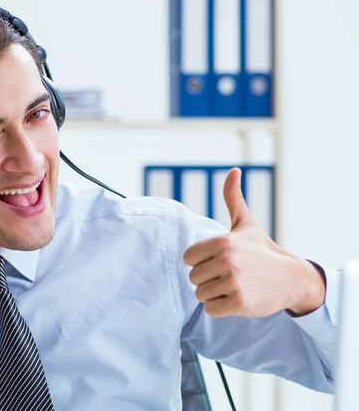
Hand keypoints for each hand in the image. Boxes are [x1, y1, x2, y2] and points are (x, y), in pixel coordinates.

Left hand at [183, 168, 324, 317]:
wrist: (292, 277)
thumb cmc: (262, 250)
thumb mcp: (245, 224)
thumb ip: (233, 198)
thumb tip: (234, 171)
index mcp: (222, 241)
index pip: (188, 258)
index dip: (200, 261)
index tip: (217, 260)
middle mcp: (227, 261)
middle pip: (193, 278)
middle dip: (207, 279)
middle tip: (228, 275)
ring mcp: (234, 282)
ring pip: (200, 294)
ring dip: (214, 294)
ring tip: (233, 286)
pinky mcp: (239, 302)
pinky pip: (211, 309)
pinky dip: (220, 307)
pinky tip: (235, 298)